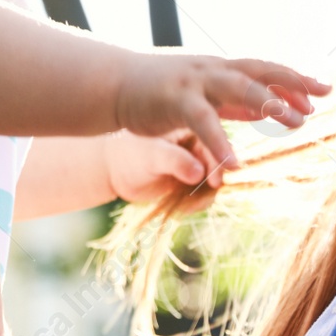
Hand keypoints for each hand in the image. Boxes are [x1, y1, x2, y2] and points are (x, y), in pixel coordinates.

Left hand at [104, 128, 224, 202]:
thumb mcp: (152, 154)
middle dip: (214, 181)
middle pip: (218, 163)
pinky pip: (202, 195)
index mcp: (191, 126)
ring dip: (205, 196)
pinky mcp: (191, 182)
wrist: (116, 171)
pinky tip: (181, 208)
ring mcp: (196, 163)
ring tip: (187, 205)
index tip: (215, 181)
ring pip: (213, 181)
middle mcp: (198, 144)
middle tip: (206, 196)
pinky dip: (196, 204)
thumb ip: (175, 161)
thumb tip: (199, 173)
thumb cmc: (132, 153)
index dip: (217, 161)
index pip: (213, 142)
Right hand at [114, 52, 330, 170]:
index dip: (295, 78)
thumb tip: (271, 106)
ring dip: (270, 103)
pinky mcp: (175, 100)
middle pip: (260, 71)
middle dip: (292, 84)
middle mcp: (213, 69)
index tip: (326, 89)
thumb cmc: (160, 92)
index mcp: (221, 68)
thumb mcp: (206, 95)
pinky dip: (221, 142)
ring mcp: (195, 81)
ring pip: (239, 87)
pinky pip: (203, 122)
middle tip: (320, 102)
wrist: (113, 83)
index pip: (266, 68)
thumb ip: (236, 101)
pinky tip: (234, 165)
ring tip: (297, 122)